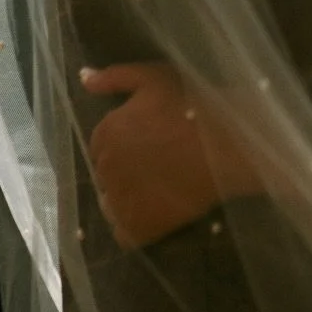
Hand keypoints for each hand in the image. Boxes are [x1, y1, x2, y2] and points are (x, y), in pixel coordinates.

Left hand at [82, 62, 258, 249]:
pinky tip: (157, 211)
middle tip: (158, 163)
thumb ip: (114, 77)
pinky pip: (124, 234)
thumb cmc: (192, 105)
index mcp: (105, 133)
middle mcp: (105, 169)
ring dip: (126, 199)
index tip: (148, 142)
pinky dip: (135, 227)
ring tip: (158, 188)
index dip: (124, 143)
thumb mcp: (153, 78)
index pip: (101, 145)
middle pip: (105, 175)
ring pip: (111, 205)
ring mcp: (120, 202)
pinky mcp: (139, 229)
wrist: (228, 143)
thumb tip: (83, 78)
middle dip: (125, 169)